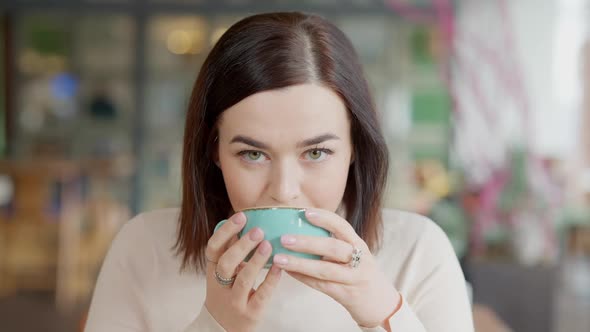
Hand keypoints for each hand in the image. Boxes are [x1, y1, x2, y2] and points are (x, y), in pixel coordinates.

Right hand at [204, 212, 281, 331]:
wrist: (223, 328)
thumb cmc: (227, 293)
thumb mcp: (223, 273)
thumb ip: (231, 250)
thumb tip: (243, 221)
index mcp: (213, 271)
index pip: (212, 248)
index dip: (225, 232)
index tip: (241, 216)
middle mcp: (221, 285)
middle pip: (226, 263)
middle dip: (241, 246)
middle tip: (258, 230)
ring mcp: (235, 301)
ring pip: (243, 279)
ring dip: (256, 261)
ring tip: (268, 245)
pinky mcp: (250, 313)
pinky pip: (261, 295)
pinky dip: (270, 280)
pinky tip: (279, 267)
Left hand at [272, 208, 400, 328]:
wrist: (381, 304)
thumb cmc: (361, 273)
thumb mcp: (355, 254)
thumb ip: (336, 243)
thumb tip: (302, 227)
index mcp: (359, 245)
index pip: (343, 226)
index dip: (325, 218)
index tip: (305, 212)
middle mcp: (359, 260)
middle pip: (333, 248)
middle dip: (307, 242)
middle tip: (285, 238)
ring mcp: (353, 278)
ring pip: (324, 269)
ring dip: (300, 263)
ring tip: (279, 259)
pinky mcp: (346, 294)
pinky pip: (321, 285)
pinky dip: (303, 278)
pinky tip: (288, 272)